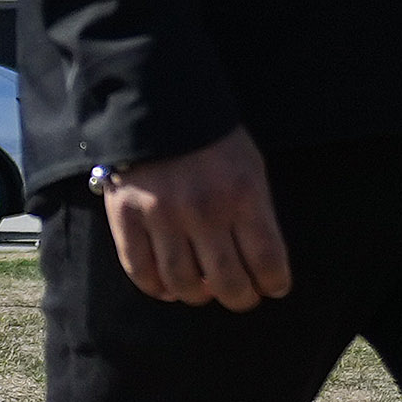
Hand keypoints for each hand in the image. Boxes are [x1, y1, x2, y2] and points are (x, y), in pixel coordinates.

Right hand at [98, 128, 293, 311]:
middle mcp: (204, 210)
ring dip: (198, 296)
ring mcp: (162, 216)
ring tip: (204, 291)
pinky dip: (157, 289)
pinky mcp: (127, 217)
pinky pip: (141, 271)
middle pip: (228, 282)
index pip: (267, 261)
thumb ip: (256, 213)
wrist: (156, 102)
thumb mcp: (250, 167)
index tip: (273, 288)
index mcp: (243, 195)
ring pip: (184, 284)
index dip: (274, 284)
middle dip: (240, 299)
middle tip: (241, 297)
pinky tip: (168, 288)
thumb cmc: (213, 140)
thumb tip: (257, 265)